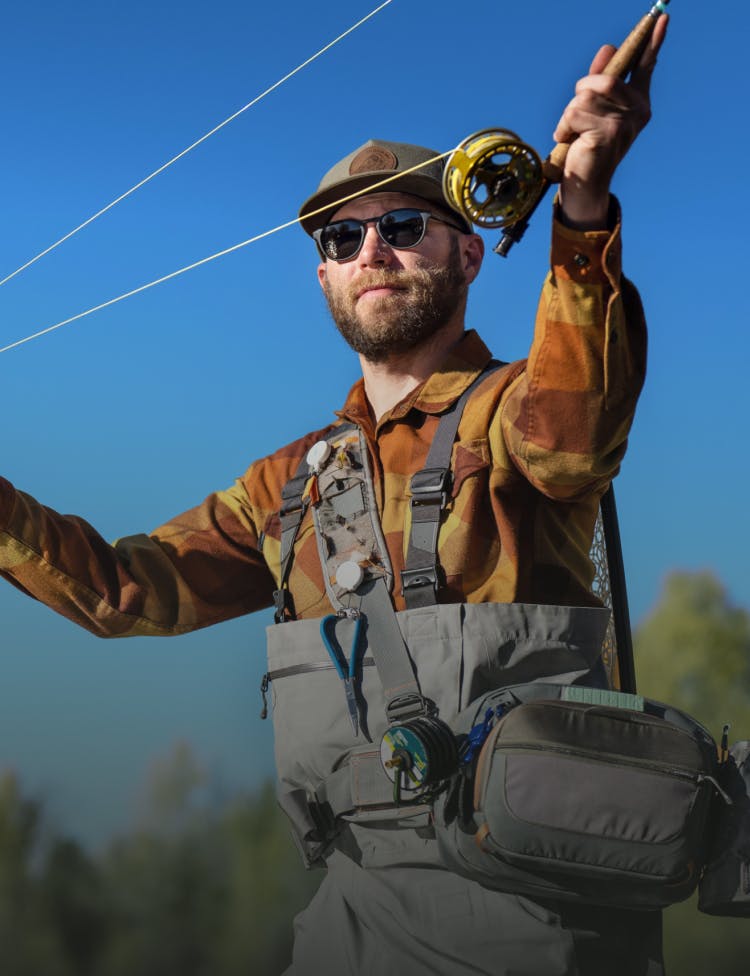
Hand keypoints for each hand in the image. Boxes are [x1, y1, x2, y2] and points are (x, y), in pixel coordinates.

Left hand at [553, 14, 668, 228]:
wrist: (585, 183)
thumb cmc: (588, 145)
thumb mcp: (593, 109)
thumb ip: (599, 80)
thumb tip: (609, 47)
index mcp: (638, 101)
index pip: (646, 66)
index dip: (653, 41)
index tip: (662, 17)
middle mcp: (637, 111)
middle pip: (603, 80)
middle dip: (581, 93)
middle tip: (575, 115)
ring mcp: (625, 123)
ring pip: (586, 96)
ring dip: (569, 113)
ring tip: (573, 132)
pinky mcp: (608, 134)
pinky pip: (575, 114)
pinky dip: (564, 126)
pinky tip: (569, 141)